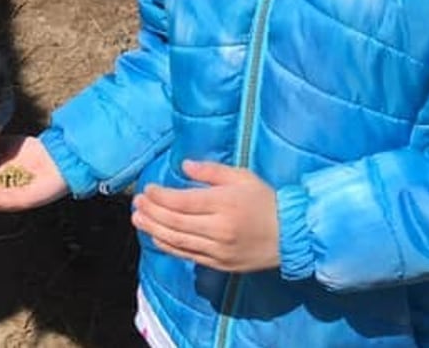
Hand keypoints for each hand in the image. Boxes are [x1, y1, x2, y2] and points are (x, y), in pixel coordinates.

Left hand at [131, 159, 279, 272]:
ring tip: (138, 220)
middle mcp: (219, 229)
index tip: (147, 189)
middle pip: (175, 222)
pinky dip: (169, 247)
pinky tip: (156, 238)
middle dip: (151, 213)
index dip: (160, 196)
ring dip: (153, 230)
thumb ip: (211, 171)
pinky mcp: (220, 264)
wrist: (292, 236)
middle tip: (136, 204)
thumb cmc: (265, 201)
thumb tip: (184, 166)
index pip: (183, 202)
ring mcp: (219, 250)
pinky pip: (188, 255)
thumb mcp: (241, 177)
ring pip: (178, 241)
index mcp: (224, 204)